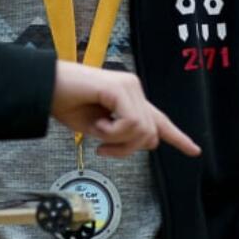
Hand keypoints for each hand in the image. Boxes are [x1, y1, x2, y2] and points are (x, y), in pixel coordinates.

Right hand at [50, 62, 200, 158]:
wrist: (44, 87)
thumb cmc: (65, 104)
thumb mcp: (96, 128)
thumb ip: (119, 135)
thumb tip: (137, 141)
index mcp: (129, 99)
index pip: (159, 120)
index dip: (177, 137)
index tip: (195, 151)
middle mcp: (134, 89)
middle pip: (150, 134)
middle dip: (127, 149)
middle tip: (102, 148)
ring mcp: (129, 87)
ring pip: (142, 131)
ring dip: (116, 140)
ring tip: (96, 129)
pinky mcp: (120, 88)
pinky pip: (130, 124)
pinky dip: (112, 132)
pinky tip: (96, 123)